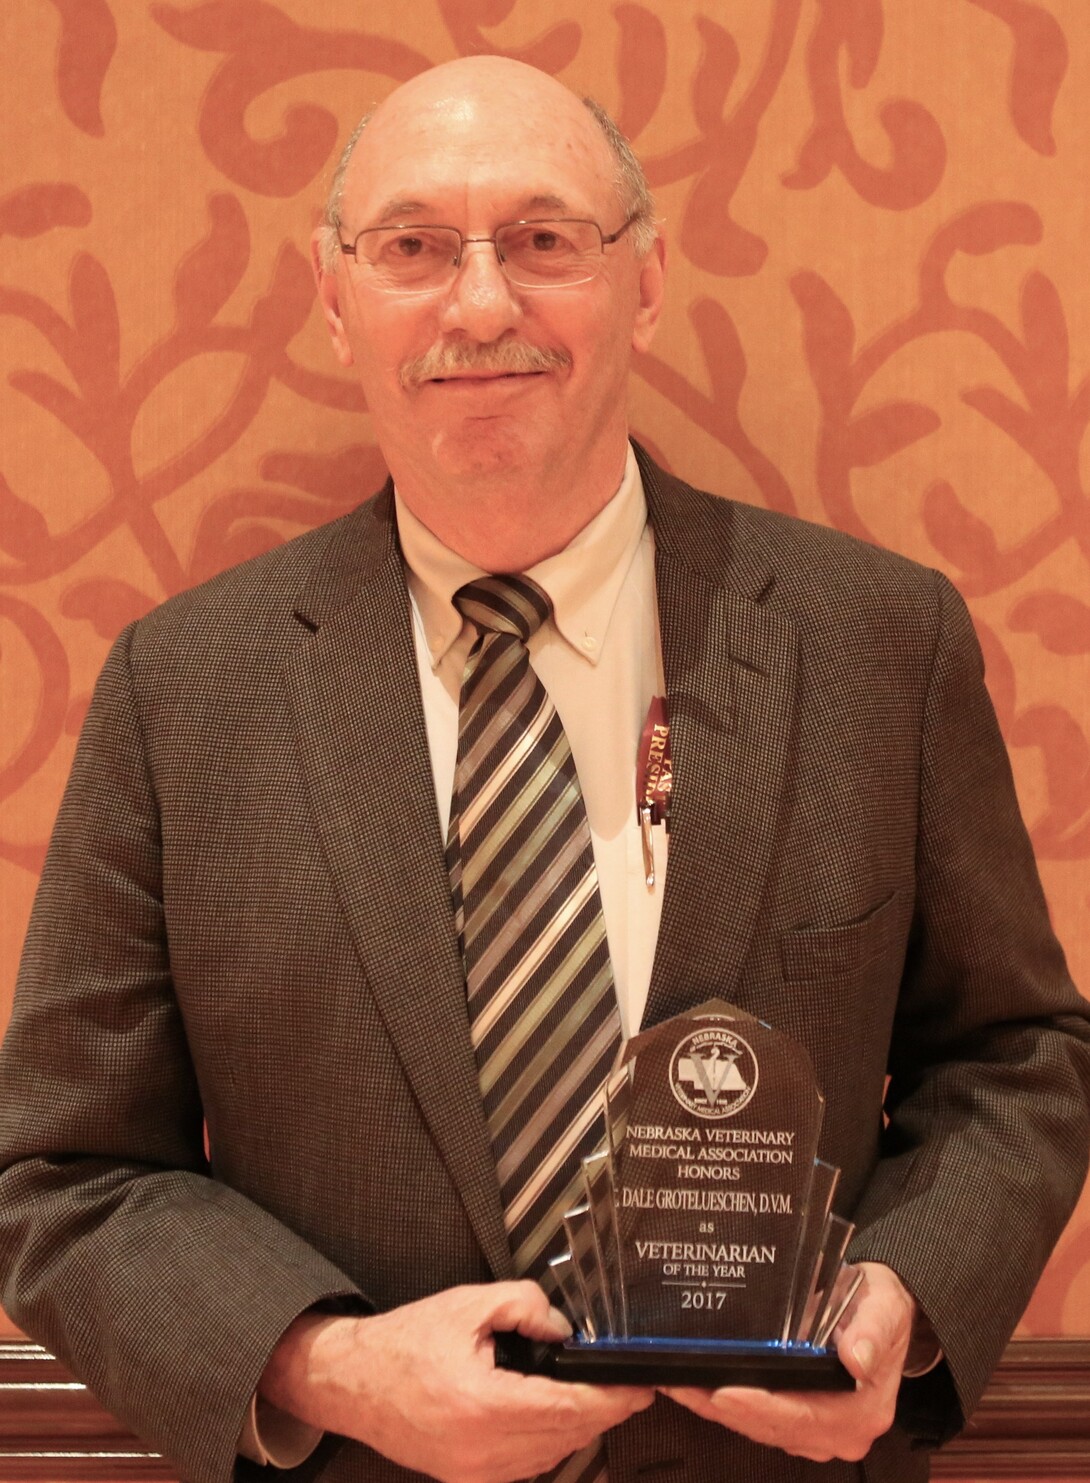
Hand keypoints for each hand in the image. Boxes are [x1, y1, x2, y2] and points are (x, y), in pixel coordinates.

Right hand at [259, 1281, 653, 1482]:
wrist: (354, 1382)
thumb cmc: (406, 1343)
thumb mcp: (467, 1305)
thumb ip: (523, 1305)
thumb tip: (564, 1328)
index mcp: (482, 1404)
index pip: (568, 1409)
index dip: (612, 1399)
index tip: (640, 1386)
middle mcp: (481, 1450)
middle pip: (568, 1437)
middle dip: (604, 1412)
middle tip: (628, 1387)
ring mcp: (475, 1473)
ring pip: (552, 1456)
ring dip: (580, 1429)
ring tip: (596, 1398)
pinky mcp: (468, 1480)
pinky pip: (528, 1467)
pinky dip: (551, 1443)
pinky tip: (556, 1417)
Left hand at [661, 1261, 915, 1462]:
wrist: (880, 1310)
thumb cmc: (881, 1306)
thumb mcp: (883, 1308)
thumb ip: (872, 1330)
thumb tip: (857, 1358)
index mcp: (862, 1413)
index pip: (802, 1419)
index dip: (761, 1409)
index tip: (724, 1393)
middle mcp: (838, 1432)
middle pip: (771, 1427)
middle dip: (724, 1408)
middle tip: (682, 1385)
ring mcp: (815, 1429)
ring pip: (757, 1426)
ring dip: (715, 1407)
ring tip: (677, 1382)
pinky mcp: (797, 1418)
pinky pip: (756, 1417)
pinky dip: (724, 1403)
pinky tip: (692, 1385)